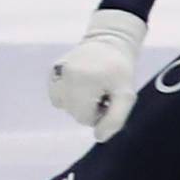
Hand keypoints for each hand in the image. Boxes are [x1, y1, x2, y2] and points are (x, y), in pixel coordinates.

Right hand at [45, 10, 144, 140]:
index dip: (100, 112)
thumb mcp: (126, 95)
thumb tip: (98, 138)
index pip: (85, 118)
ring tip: (92, 85)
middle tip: (102, 90)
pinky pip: (57, 95)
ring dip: (77, 101)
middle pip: (73, 113)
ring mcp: (57, 71)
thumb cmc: (120, 71)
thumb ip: (116, 119)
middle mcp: (67, 74)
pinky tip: (81, 81)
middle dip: (88, 107)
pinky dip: (68, 94)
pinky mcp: (52, 70)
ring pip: (63, 106)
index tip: (109, 96)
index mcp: (85, 80)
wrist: (110, 41)